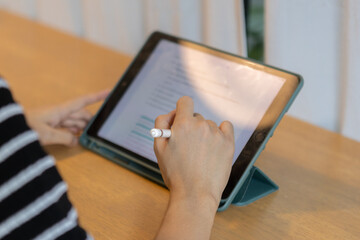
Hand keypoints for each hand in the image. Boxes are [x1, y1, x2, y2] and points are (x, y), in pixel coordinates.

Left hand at [26, 90, 108, 145]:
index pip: (83, 101)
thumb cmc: (24, 128)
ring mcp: (54, 119)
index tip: (109, 92)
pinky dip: (72, 132)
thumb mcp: (46, 135)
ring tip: (89, 136)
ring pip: (74, 121)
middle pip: (81, 114)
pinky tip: (75, 139)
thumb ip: (65, 138)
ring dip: (81, 128)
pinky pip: (66, 127)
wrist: (8, 129)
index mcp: (60, 110)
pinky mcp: (49, 126)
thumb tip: (77, 140)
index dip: (97, 96)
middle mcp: (59, 113)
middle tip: (101, 128)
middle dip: (91, 120)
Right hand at [154, 96, 233, 239]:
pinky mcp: (228, 142)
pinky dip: (221, 131)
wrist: (195, 194)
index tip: (181, 119)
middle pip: (196, 116)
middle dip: (191, 127)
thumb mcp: (159, 148)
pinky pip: (226, 126)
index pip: (185, 102)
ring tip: (201, 154)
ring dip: (204, 133)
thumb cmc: (175, 173)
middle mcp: (201, 125)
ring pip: (209, 125)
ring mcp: (216, 133)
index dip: (181, 109)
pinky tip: (215, 143)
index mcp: (182, 124)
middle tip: (187, 145)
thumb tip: (171, 113)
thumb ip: (161, 124)